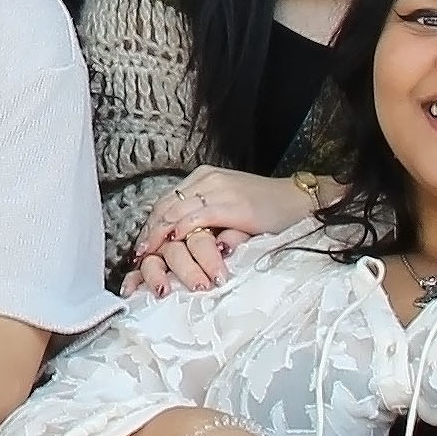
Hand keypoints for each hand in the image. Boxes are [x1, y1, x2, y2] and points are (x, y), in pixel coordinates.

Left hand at [128, 168, 313, 295]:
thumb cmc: (267, 211)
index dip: (150, 225)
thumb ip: (205, 220)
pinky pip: (199, 216)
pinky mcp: (232, 203)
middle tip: (138, 256)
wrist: (298, 201)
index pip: (166, 201)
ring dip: (159, 234)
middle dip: (149, 232)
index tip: (140, 247)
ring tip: (148, 255)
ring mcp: (219, 189)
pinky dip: (182, 229)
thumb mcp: (228, 210)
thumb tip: (178, 241)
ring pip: (176, 210)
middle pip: (165, 205)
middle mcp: (207, 180)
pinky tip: (173, 242)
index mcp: (204, 179)